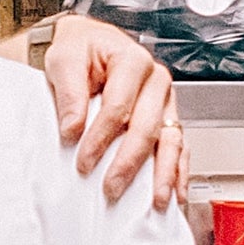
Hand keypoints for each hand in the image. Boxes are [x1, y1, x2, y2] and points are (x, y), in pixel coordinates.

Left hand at [44, 18, 185, 208]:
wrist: (90, 45)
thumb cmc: (80, 50)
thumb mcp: (65, 60)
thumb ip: (69, 92)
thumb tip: (73, 128)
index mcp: (132, 61)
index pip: (118, 106)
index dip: (100, 138)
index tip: (83, 162)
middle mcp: (156, 80)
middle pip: (147, 127)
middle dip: (129, 162)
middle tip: (111, 187)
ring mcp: (166, 100)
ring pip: (171, 140)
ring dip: (164, 172)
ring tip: (156, 199)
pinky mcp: (168, 117)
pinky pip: (179, 146)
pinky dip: (179, 170)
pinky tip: (175, 191)